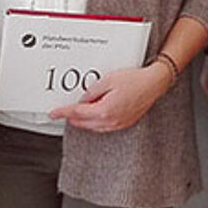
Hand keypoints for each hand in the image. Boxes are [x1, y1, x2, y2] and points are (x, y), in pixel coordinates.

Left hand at [48, 65, 169, 132]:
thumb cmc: (134, 80)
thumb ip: (91, 92)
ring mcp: (119, 123)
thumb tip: (83, 100)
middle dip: (71, 118)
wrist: (153, 83)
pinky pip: (104, 126)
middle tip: (61, 112)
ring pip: (94, 127)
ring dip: (82, 121)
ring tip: (74, 114)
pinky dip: (94, 122)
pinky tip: (92, 116)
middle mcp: (111, 120)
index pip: (77, 113)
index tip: (54, 113)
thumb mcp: (107, 80)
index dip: (63, 112)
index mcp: (104, 110)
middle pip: (84, 123)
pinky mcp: (124, 123)